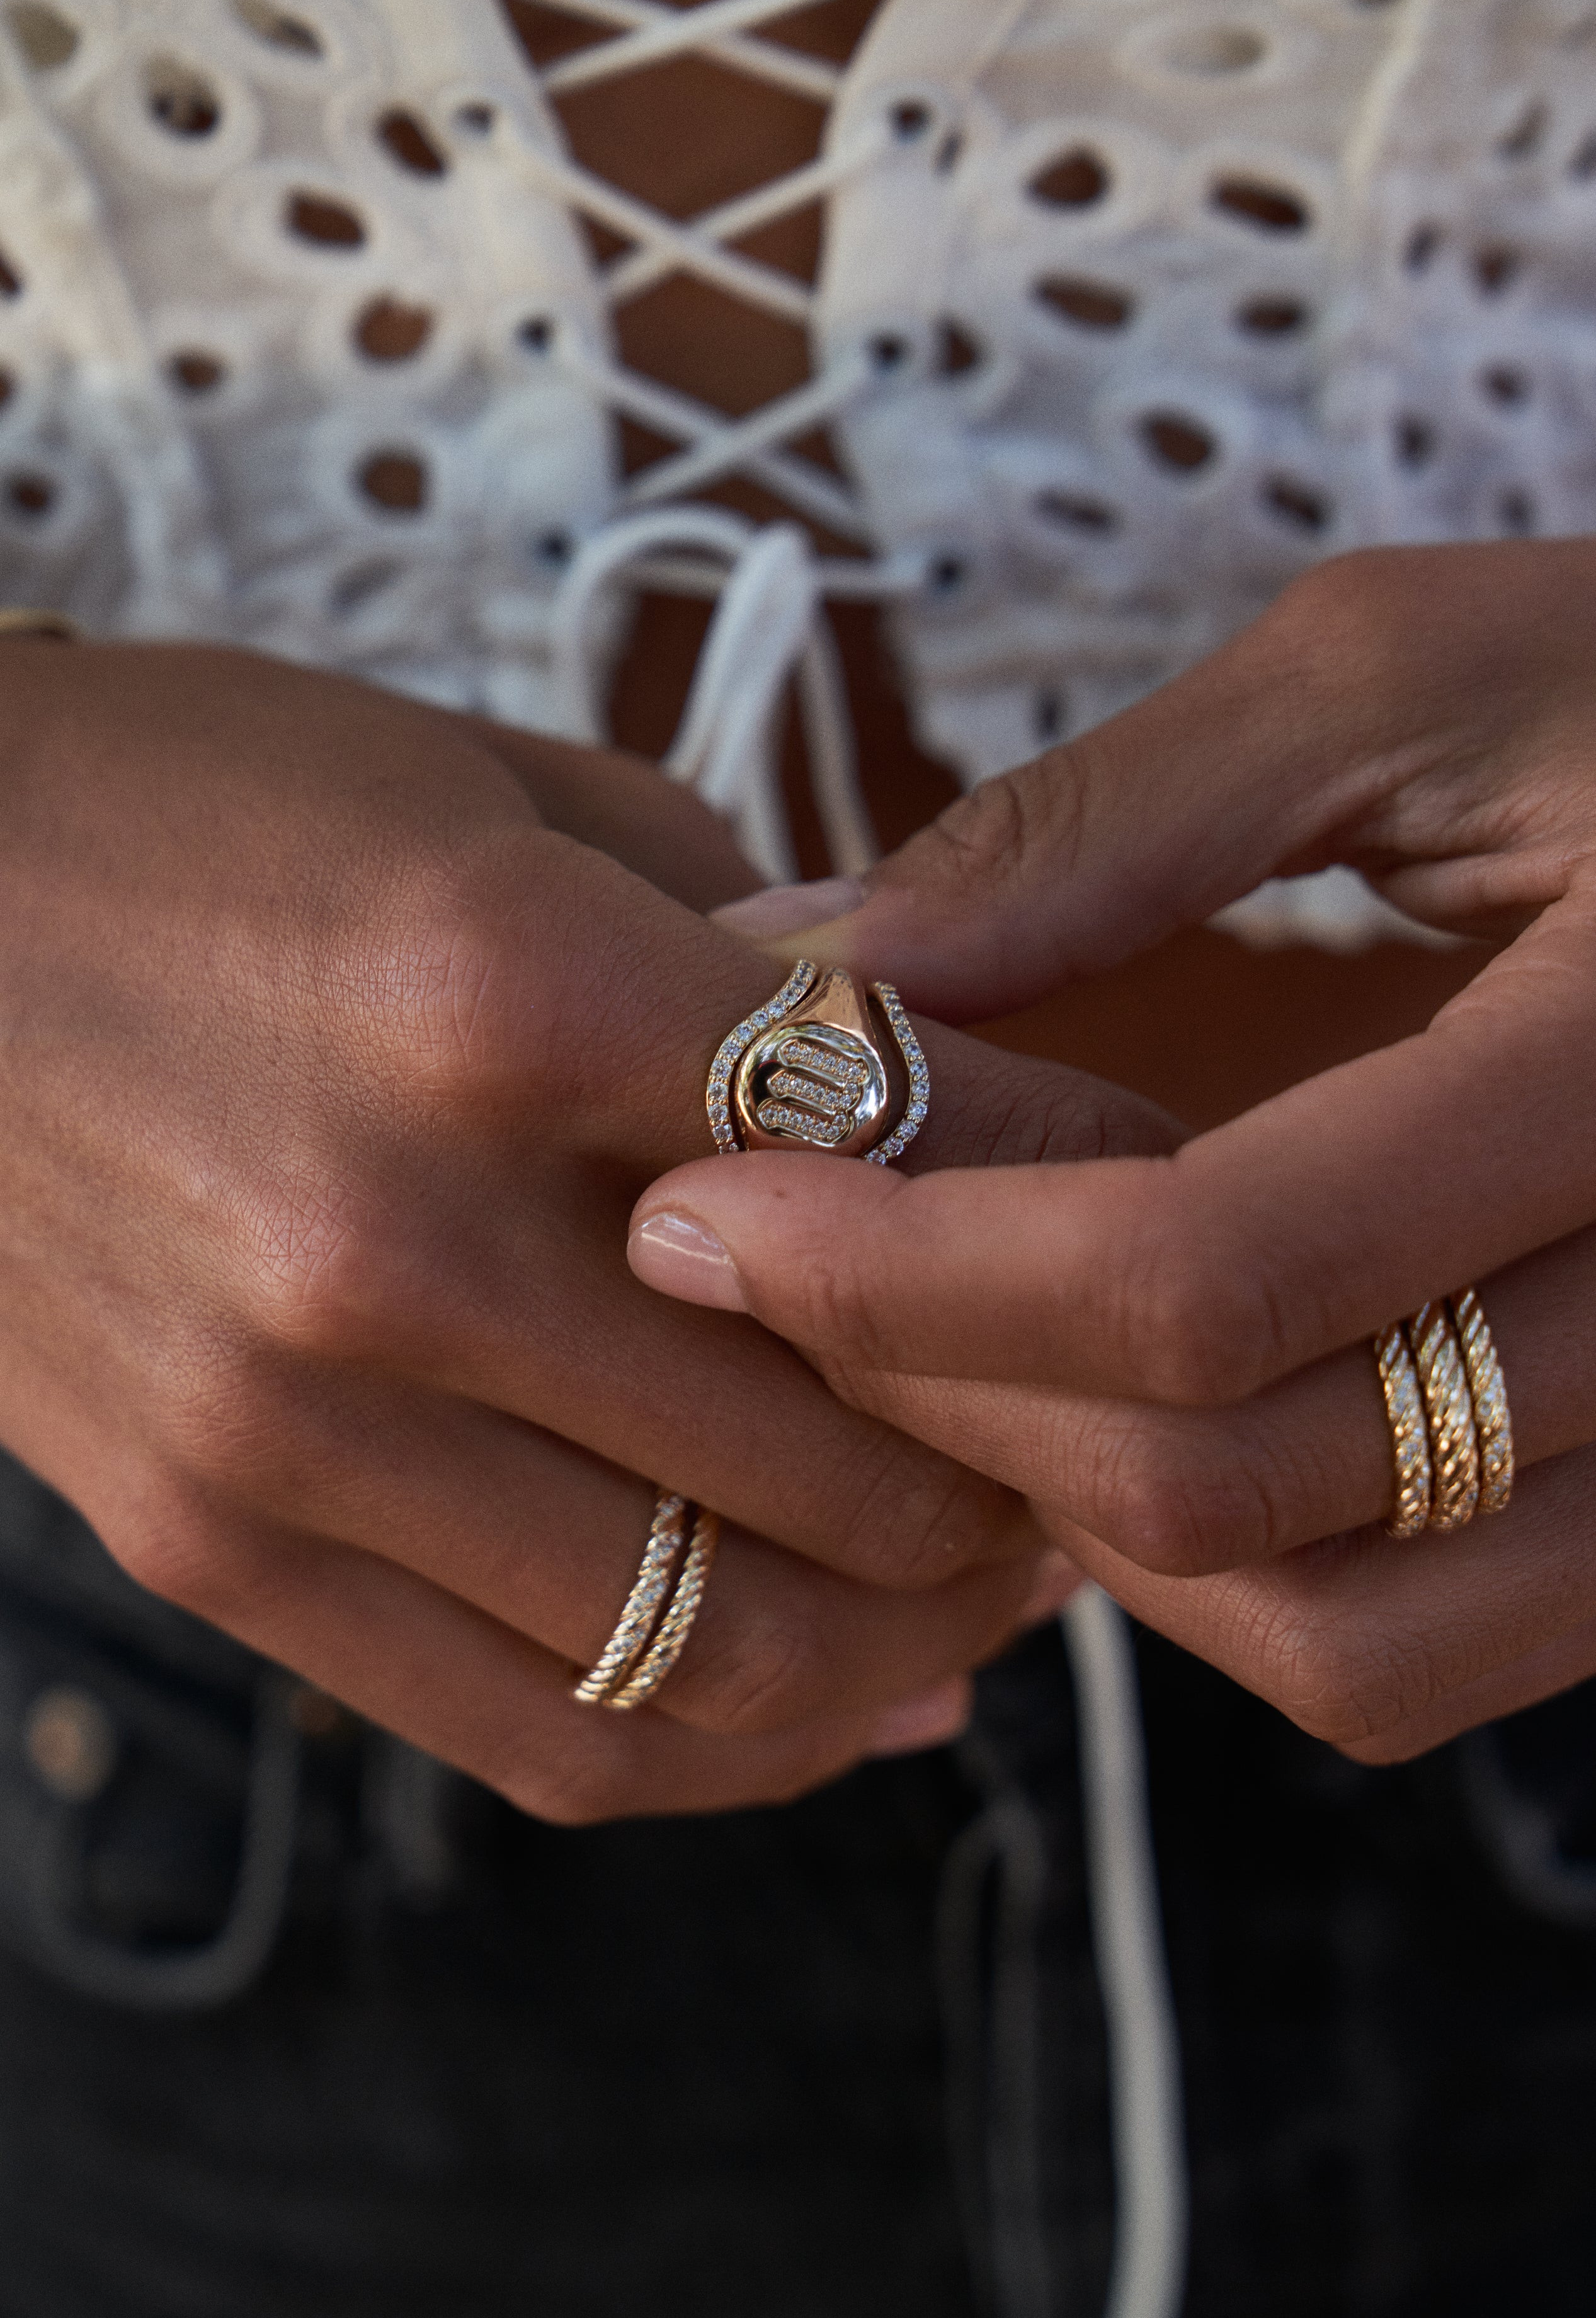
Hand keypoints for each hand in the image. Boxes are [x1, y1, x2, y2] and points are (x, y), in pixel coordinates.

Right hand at [0, 639, 1167, 1816]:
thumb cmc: (196, 809)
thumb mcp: (489, 781)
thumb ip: (730, 935)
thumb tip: (932, 1079)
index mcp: (495, 989)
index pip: (915, 1143)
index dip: (1098, 1186)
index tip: (1173, 1201)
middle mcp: (399, 1238)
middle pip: (858, 1445)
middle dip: (1044, 1451)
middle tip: (1115, 1424)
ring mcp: (293, 1427)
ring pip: (727, 1644)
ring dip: (925, 1633)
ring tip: (1004, 1573)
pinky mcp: (214, 1549)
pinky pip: (548, 1737)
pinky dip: (739, 1748)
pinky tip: (847, 1695)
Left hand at [632, 539, 1595, 1762]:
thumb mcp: (1402, 671)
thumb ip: (1099, 827)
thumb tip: (798, 969)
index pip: (1207, 1277)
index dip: (907, 1271)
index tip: (705, 1207)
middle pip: (1238, 1484)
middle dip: (943, 1399)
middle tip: (765, 1269)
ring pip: (1337, 1640)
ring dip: (1080, 1528)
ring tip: (930, 1357)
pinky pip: (1425, 1651)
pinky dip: (1226, 1586)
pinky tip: (1116, 1424)